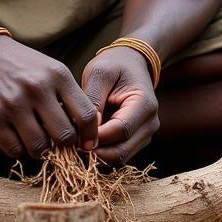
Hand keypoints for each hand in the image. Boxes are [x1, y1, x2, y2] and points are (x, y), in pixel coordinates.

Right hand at [0, 38, 98, 159]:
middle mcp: (36, 89)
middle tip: (58, 143)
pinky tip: (19, 137)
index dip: (90, 135)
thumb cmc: (21, 65)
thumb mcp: (50, 70)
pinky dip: (20, 150)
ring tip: (37, 139)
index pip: (85, 115)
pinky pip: (15, 150)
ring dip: (42, 150)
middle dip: (65, 146)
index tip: (87, 143)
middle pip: (64, 137)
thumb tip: (85, 134)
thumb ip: (69, 97)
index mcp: (56, 75)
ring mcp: (12, 104)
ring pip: (40, 148)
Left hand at [81, 48, 158, 166]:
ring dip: (97, 153)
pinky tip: (86, 138)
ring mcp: (145, 135)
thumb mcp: (99, 73)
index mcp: (145, 104)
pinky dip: (102, 151)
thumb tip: (85, 132)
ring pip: (119, 157)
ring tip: (76, 138)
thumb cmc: (114, 65)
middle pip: (121, 151)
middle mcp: (150, 124)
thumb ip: (93, 100)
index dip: (95, 136)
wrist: (131, 63)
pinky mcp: (137, 141)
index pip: (120, 130)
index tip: (72, 132)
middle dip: (94, 150)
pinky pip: (118, 154)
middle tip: (70, 140)